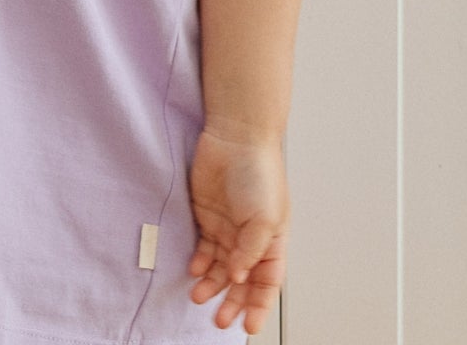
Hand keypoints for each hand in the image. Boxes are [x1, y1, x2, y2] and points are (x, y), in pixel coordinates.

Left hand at [185, 123, 287, 335]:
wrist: (234, 140)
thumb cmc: (259, 173)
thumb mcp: (264, 218)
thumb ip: (251, 252)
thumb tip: (238, 277)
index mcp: (273, 240)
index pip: (268, 282)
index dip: (260, 305)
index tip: (250, 327)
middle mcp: (251, 239)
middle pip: (243, 281)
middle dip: (233, 302)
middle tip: (221, 319)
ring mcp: (229, 229)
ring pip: (220, 268)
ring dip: (211, 285)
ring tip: (199, 297)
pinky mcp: (208, 218)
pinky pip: (203, 249)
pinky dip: (198, 263)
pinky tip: (193, 270)